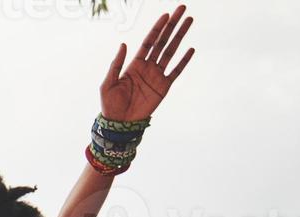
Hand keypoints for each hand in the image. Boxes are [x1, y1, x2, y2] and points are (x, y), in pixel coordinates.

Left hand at [100, 5, 193, 121]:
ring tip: (189, 21)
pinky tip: (191, 49)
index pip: (149, 41)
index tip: (166, 15)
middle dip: (172, 25)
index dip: (157, 28)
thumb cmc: (110, 104)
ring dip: (180, 36)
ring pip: (171, 52)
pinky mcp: (164, 87)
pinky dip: (183, 61)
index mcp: (135, 64)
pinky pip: (176, 71)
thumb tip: (123, 44)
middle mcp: (148, 66)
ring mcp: (157, 76)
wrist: (120, 123)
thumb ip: (116, 64)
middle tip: (182, 9)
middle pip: (163, 41)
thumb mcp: (108, 83)